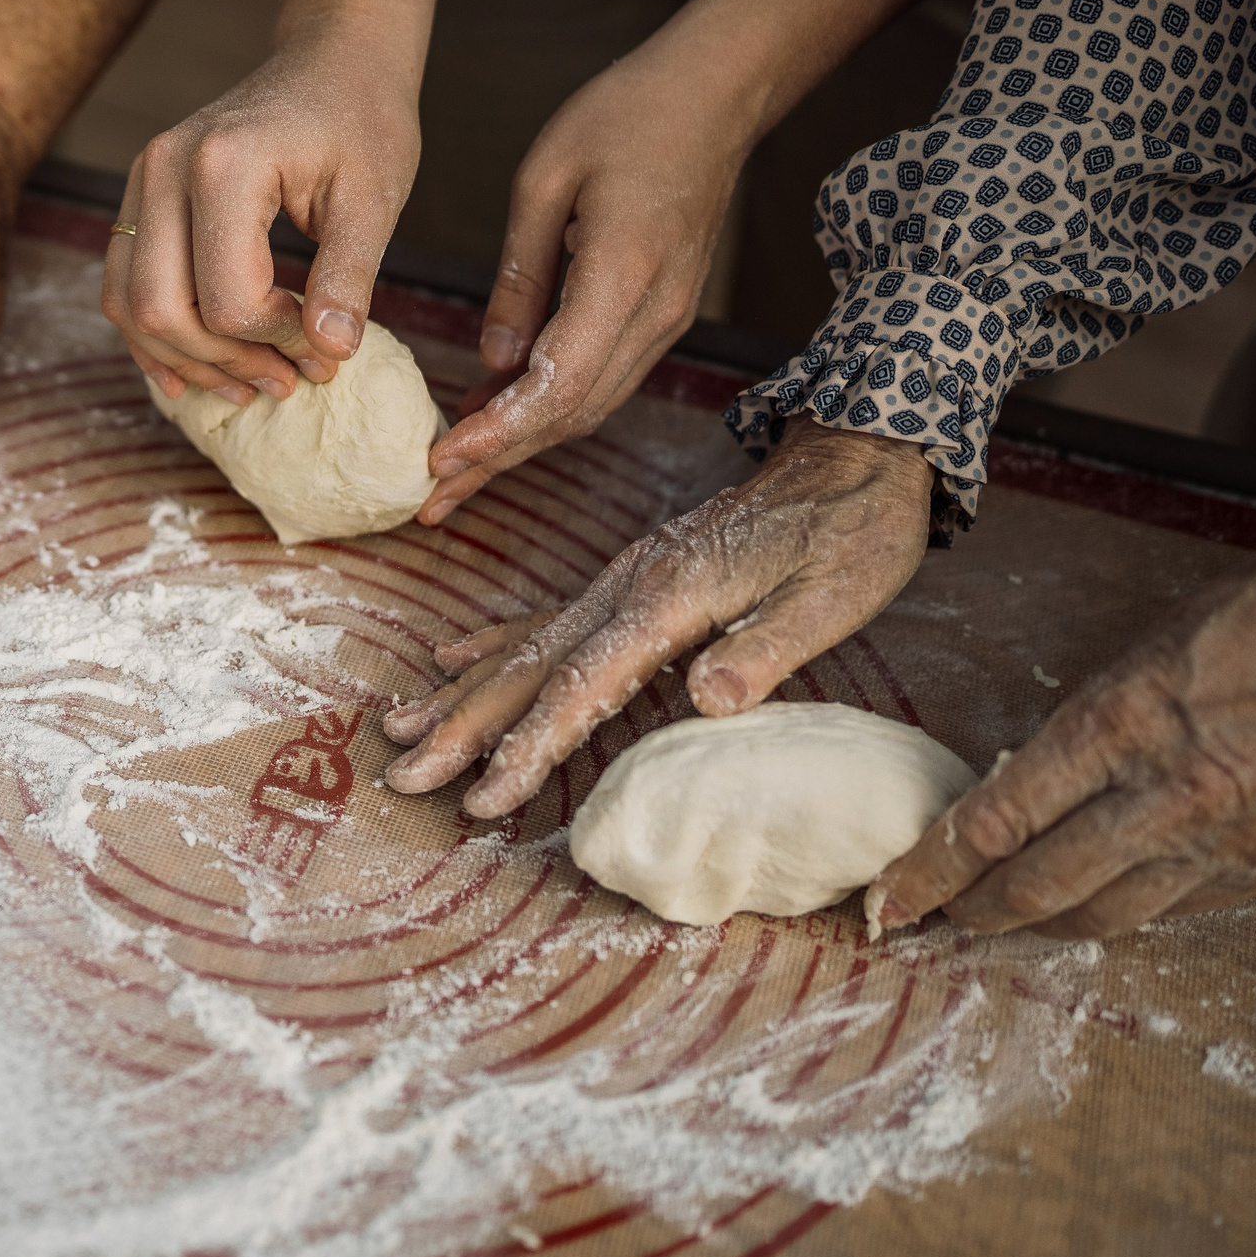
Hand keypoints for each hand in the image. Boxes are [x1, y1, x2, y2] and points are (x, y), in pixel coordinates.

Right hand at [102, 31, 420, 402]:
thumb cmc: (360, 118)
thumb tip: (330, 354)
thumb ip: (348, 278)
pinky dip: (153, 337)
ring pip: (129, 305)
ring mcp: (141, 180)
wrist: (332, 60)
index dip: (276, 341)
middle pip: (162, 310)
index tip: (324, 347)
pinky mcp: (140, 197)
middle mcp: (164, 169)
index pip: (228, 298)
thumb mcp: (372, 199)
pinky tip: (195, 372)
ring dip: (185, 360)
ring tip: (250, 384)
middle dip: (224, 363)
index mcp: (223, 164)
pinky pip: (122, 285)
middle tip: (286, 383)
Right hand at [383, 417, 933, 814]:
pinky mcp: (631, 579)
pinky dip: (494, 643)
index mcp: (670, 595)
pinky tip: (452, 659)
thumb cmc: (852, 532)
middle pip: (530, 665)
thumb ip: (765, 649)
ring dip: (462, 693)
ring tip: (401, 729)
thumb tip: (706, 700)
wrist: (855, 459)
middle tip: (405, 775)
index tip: (486, 797)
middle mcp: (628, 585)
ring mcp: (623, 580)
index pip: (584, 683)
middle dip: (464, 726)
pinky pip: (546, 618)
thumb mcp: (832, 595)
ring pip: (525, 644)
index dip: (531, 745)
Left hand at [420, 24, 760, 524]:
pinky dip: (546, 407)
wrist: (714, 94)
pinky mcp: (661, 315)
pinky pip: (599, 379)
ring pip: (587, 407)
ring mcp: (666, 320)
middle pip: (571, 415)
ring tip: (453, 471)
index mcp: (623, 278)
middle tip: (430, 499)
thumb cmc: (625, 115)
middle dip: (497, 462)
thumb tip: (493, 362)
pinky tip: (495, 414)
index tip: (438, 461)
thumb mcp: (545, 181)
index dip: (495, 434)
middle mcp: (655, 315)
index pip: (556, 386)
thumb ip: (519, 279)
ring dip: (520, 443)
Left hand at [869, 534, 1255, 940]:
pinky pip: (1178, 910)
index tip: (889, 896)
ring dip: (1043, 927)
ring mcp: (1221, 839)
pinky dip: (1126, 912)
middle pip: (1037, 888)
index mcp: (1115, 726)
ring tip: (1006, 922)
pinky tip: (1102, 905)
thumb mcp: (1146, 651)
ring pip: (1105, 917)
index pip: (992, 824)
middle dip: (972, 912)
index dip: (929, 872)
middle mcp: (1162, 796)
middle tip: (936, 918)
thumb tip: (1028, 772)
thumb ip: (1088, 722)